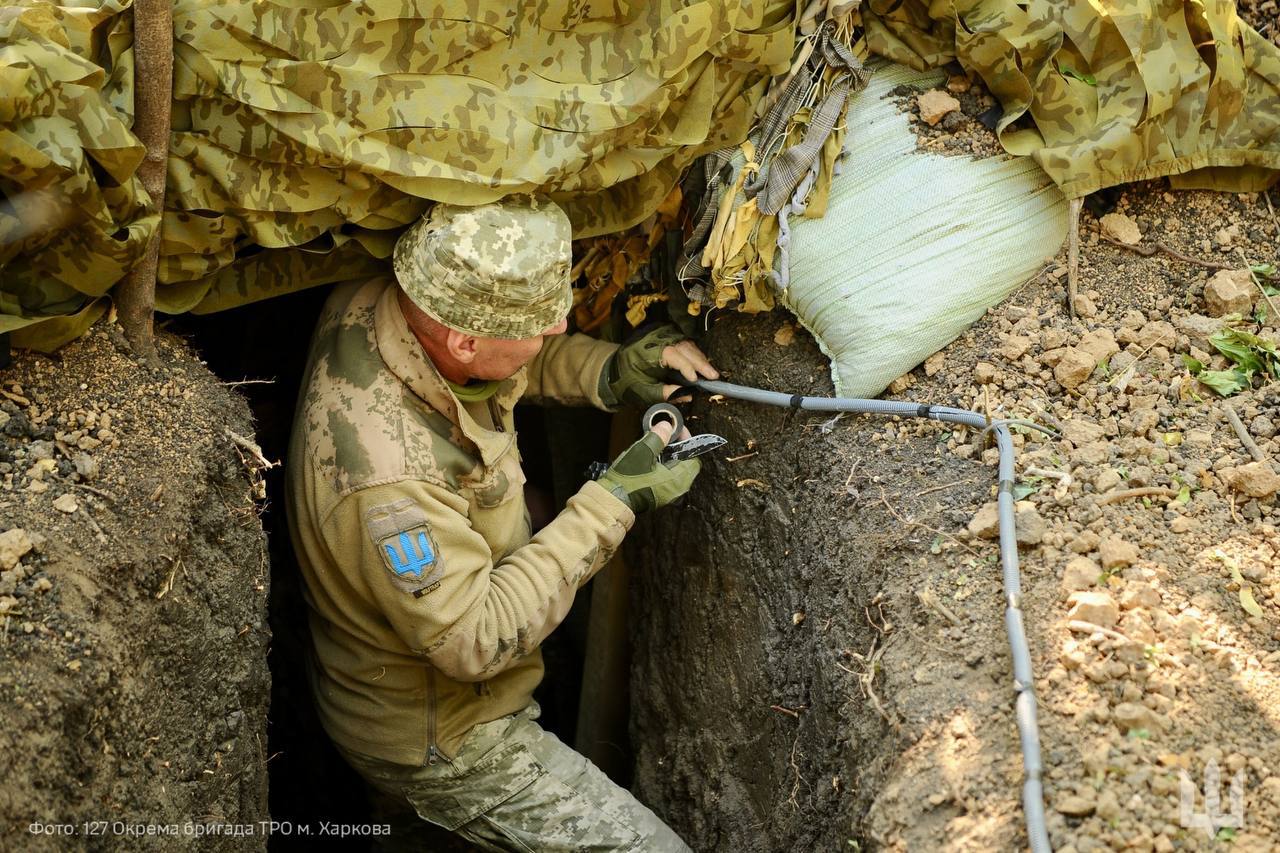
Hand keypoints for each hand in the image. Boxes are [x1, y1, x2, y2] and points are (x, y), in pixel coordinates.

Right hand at [596, 422, 699, 512]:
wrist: (612, 500)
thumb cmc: (627, 479)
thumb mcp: (642, 451)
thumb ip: (658, 437)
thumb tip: (666, 426)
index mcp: (678, 478)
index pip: (692, 454)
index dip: (685, 440)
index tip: (675, 431)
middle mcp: (677, 489)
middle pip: (685, 463)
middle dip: (676, 448)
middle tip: (664, 438)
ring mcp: (668, 495)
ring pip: (676, 471)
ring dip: (668, 458)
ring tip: (654, 448)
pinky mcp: (658, 497)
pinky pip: (666, 479)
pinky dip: (662, 468)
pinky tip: (649, 462)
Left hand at [604, 325, 719, 405]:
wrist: (614, 369)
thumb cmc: (627, 381)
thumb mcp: (642, 391)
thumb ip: (664, 393)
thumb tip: (687, 395)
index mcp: (648, 350)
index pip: (673, 355)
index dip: (687, 367)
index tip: (696, 380)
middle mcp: (657, 338)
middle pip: (684, 348)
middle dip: (700, 363)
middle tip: (713, 377)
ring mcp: (662, 335)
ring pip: (687, 345)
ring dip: (700, 359)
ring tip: (710, 374)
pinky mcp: (667, 337)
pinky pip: (685, 345)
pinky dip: (694, 355)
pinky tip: (702, 366)